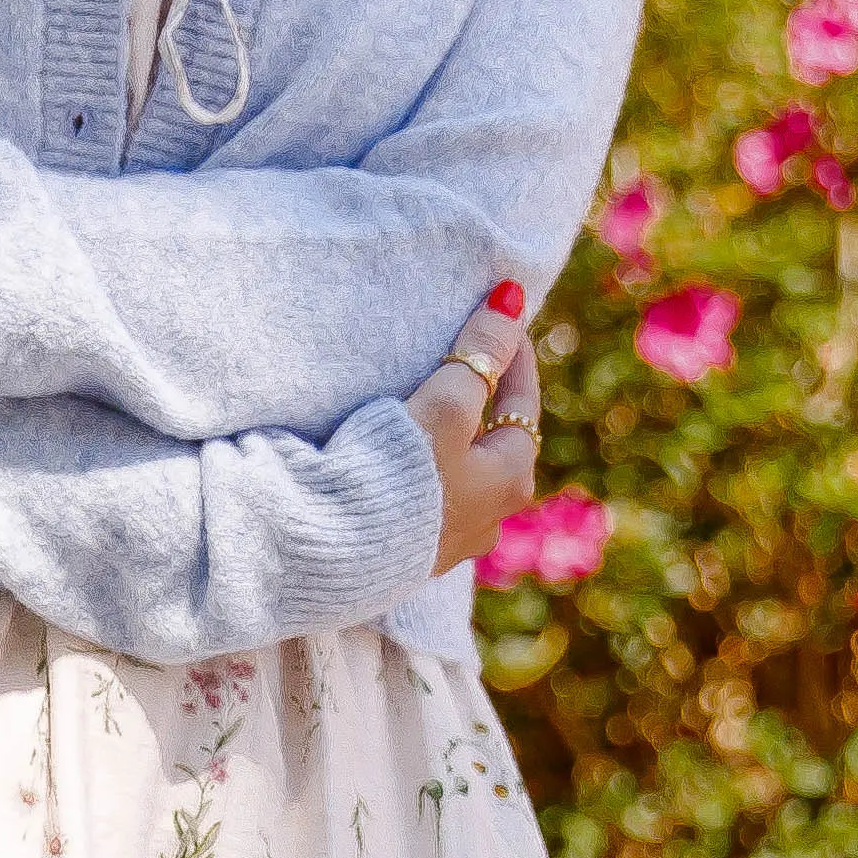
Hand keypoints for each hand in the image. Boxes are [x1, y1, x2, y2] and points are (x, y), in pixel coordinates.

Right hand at [410, 310, 543, 577]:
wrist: (335, 552)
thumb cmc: (399, 474)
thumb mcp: (446, 404)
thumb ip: (479, 354)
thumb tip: (511, 301)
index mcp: (512, 480)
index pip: (521, 402)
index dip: (513, 354)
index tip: (503, 319)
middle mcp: (491, 518)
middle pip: (495, 444)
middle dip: (484, 403)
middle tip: (470, 363)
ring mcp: (451, 543)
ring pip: (463, 477)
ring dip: (452, 444)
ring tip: (430, 414)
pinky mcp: (410, 556)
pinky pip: (428, 501)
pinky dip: (423, 474)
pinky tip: (401, 467)